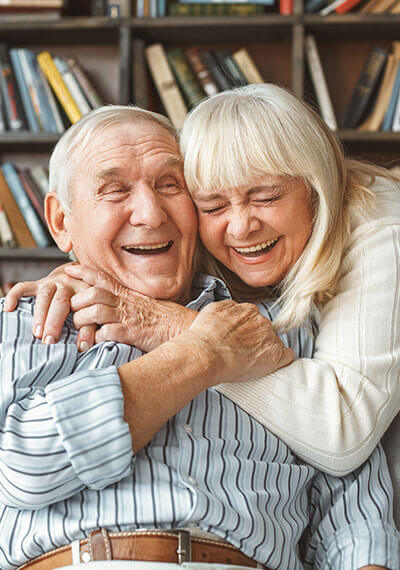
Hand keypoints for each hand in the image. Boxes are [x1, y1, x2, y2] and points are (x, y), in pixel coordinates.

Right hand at [3, 263, 94, 350]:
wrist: (77, 274)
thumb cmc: (86, 299)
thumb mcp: (94, 309)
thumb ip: (91, 327)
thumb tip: (83, 347)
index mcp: (87, 292)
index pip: (86, 310)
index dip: (84, 328)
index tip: (80, 346)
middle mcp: (69, 285)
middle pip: (61, 302)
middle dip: (54, 322)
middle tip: (49, 341)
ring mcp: (53, 283)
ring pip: (44, 296)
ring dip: (40, 315)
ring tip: (37, 333)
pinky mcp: (38, 283)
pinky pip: (24, 287)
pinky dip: (15, 296)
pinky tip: (9, 308)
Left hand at [66, 264, 196, 351]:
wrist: (185, 327)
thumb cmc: (166, 319)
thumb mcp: (145, 304)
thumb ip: (127, 302)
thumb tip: (112, 304)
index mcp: (127, 294)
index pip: (102, 277)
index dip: (83, 272)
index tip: (69, 269)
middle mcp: (126, 303)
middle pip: (92, 293)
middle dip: (77, 302)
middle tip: (74, 312)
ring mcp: (128, 317)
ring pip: (94, 312)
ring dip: (83, 321)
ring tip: (82, 331)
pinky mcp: (131, 334)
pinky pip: (106, 333)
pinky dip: (96, 338)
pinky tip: (95, 343)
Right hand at [183, 300, 293, 385]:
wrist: (206, 354)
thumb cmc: (204, 336)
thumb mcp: (213, 310)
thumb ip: (229, 308)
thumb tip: (234, 309)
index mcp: (248, 310)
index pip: (254, 318)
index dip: (248, 330)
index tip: (241, 338)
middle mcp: (261, 321)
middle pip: (265, 330)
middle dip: (257, 339)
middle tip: (243, 351)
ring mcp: (269, 338)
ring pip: (274, 342)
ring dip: (266, 349)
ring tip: (250, 361)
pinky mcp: (275, 356)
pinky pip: (287, 356)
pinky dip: (281, 361)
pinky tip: (272, 365)